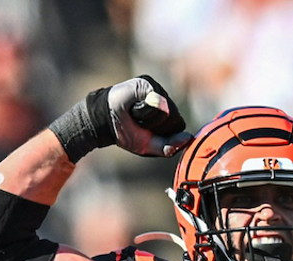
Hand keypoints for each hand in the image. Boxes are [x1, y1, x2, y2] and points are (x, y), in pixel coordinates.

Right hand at [48, 75, 191, 162]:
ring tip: (136, 115)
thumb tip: (189, 138)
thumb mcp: (149, 145)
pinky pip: (156, 101)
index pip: (178, 125)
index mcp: (168, 113)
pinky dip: (145, 109)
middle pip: (175, 118)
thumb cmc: (126, 133)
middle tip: (140, 123)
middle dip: (157, 127)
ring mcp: (156, 89)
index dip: (163, 134)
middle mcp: (164, 98)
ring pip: (167, 110)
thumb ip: (169, 146)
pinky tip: (134, 107)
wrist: (103, 123)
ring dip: (150, 119)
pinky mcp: (145, 83)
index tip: (146, 132)